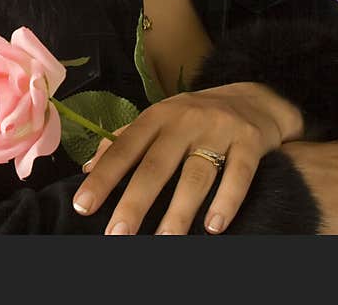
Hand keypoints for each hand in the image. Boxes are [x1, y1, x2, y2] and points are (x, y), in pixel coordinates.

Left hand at [73, 81, 302, 234]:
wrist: (255, 97)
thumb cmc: (195, 116)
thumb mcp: (159, 119)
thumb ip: (124, 141)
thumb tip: (87, 168)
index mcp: (156, 117)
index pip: (123, 149)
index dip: (102, 178)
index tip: (82, 206)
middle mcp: (184, 121)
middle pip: (156, 166)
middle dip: (134, 202)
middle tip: (117, 234)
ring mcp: (218, 130)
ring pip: (195, 175)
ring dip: (179, 210)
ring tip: (164, 239)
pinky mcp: (250, 142)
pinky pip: (238, 174)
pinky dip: (226, 201)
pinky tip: (213, 227)